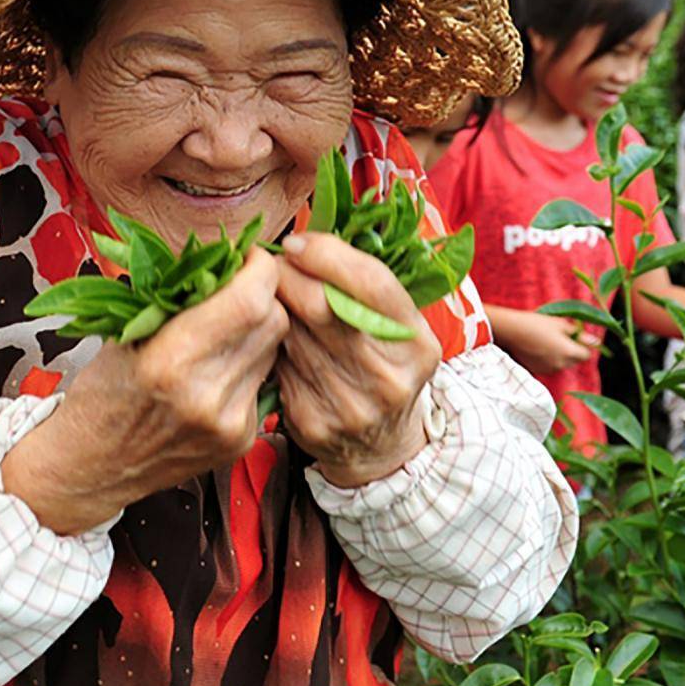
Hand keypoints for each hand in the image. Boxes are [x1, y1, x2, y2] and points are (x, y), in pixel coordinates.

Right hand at [1, 248, 287, 533]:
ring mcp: (228, 423)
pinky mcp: (240, 440)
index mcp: (170, 361)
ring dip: (258, 328)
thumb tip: (223, 258)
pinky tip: (219, 366)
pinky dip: (248, 364)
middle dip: (263, 293)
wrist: (92, 467)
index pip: (250, 300)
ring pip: (274, 350)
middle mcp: (206, 395)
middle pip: (272, 321)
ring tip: (225, 325)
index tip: (245, 256)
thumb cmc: (101, 392)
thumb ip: (176, 299)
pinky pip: (263, 382)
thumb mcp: (124, 334)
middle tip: (239, 283)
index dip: (258, 268)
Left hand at [271, 233, 441, 487]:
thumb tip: (306, 237)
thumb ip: (366, 287)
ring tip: (271, 295)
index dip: (326, 253)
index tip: (297, 241)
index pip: (372, 283)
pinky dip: (268, 344)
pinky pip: (276, 364)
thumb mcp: (400, 329)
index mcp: (416, 344)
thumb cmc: (386, 367)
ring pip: (290, 333)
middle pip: (321, 305)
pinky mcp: (312, 422)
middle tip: (273, 265)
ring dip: (272, 306)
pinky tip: (271, 337)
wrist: (384, 448)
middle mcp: (388, 377)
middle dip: (287, 274)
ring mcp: (350, 404)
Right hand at [497, 309, 601, 375]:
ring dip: (560, 356)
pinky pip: (550, 366)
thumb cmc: (536, 324)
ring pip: (562, 364)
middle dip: (572, 351)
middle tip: (560, 337)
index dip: (583, 346)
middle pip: (575, 361)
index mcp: (568, 352)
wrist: (510, 331)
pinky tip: (539, 348)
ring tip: (547, 341)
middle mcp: (561, 364)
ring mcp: (549, 369)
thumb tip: (596, 342)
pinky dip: (549, 359)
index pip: (586, 355)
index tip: (575, 337)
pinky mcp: (538, 371)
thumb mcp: (560, 324)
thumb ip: (580, 334)